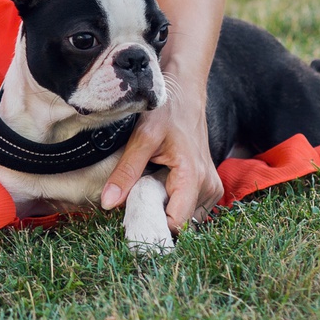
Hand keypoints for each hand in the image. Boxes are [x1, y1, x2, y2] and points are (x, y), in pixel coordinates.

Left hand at [100, 77, 221, 232]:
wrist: (186, 92)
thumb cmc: (166, 110)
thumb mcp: (142, 137)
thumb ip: (125, 171)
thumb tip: (107, 203)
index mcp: (193, 177)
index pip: (176, 223)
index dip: (153, 228)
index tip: (131, 224)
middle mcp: (208, 186)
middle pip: (181, 223)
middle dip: (156, 220)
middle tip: (133, 204)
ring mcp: (212, 187)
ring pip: (186, 218)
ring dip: (165, 211)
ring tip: (146, 191)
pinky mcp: (209, 185)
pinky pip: (190, 207)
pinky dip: (172, 203)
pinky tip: (157, 187)